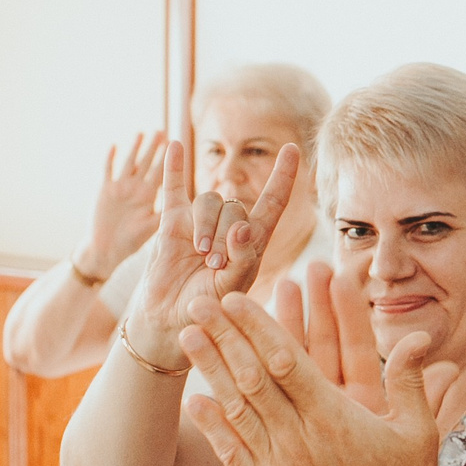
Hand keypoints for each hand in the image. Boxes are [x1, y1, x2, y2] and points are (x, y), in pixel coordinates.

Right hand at [76, 132, 165, 277]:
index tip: (175, 143)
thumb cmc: (131, 240)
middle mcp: (135, 188)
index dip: (167, 159)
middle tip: (161, 131)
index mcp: (149, 195)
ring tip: (141, 133)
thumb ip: (164, 215)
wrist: (106, 249)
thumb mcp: (151, 227)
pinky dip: (110, 159)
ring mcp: (120, 187)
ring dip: (134, 148)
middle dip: (153, 148)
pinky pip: (107, 171)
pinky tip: (114, 145)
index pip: (161, 173)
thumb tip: (184, 208)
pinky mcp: (104, 191)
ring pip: (128, 163)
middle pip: (146, 163)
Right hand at [121, 139, 298, 370]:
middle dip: (225, 233)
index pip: (273, 203)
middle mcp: (228, 228)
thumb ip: (242, 259)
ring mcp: (199, 223)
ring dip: (205, 226)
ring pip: (209, 201)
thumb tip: (242, 226)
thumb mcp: (234, 288)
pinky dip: (174, 167)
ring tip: (199, 255)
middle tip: (213, 264)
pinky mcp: (171, 224)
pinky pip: (174, 188)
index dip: (283, 177)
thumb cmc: (210, 310)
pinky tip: (173, 143)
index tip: (294, 149)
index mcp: (252, 242)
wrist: (172, 321)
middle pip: (235, 206)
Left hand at [177, 289, 459, 465]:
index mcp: (335, 417)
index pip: (287, 360)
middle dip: (224, 336)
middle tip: (198, 303)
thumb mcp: (420, 434)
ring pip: (237, 409)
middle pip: (253, 377)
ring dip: (210, 370)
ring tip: (188, 337)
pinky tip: (195, 401)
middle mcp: (300, 439)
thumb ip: (412, 384)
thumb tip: (419, 338)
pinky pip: (232, 454)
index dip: (259, 326)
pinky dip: (212, 426)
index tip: (237, 299)